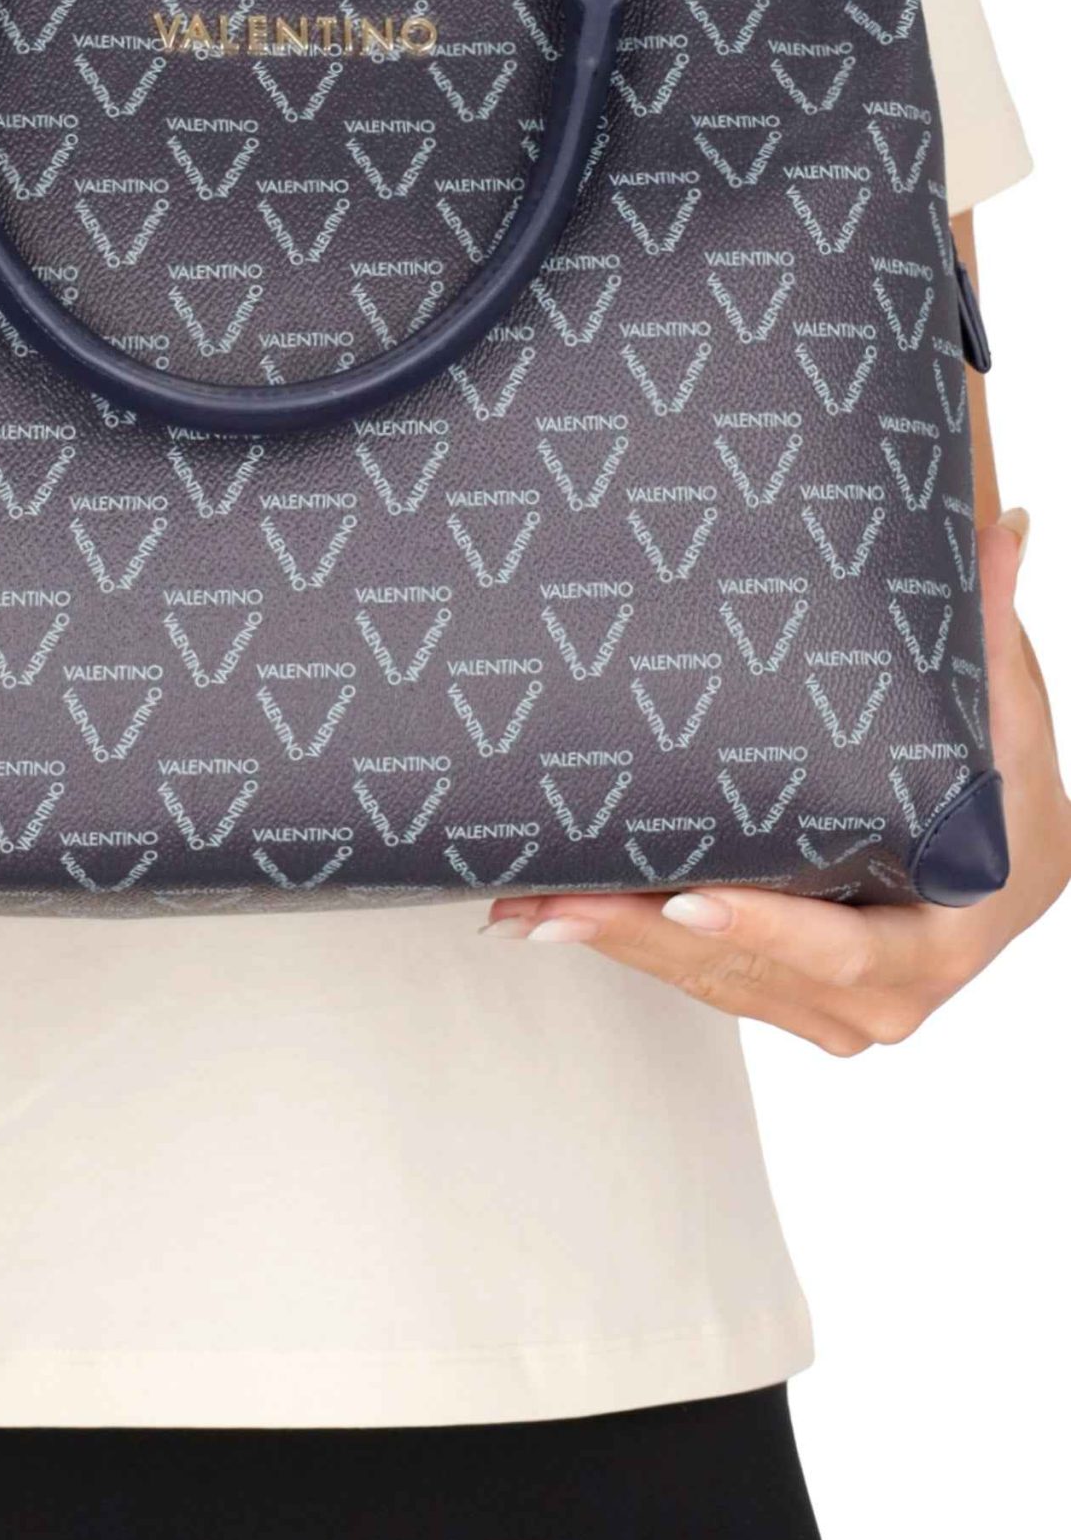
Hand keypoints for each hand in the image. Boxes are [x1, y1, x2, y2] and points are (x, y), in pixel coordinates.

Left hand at [486, 515, 1069, 1053]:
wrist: (1005, 863)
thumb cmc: (1005, 794)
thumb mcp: (1010, 722)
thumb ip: (993, 635)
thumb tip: (1007, 527)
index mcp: (945, 937)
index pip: (841, 945)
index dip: (761, 925)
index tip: (682, 894)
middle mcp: (890, 996)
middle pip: (748, 970)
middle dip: (644, 933)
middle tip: (555, 899)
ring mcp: (838, 1013)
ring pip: (710, 983)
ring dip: (617, 943)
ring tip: (528, 906)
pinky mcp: (792, 1005)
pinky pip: (703, 984)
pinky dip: (633, 949)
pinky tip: (557, 918)